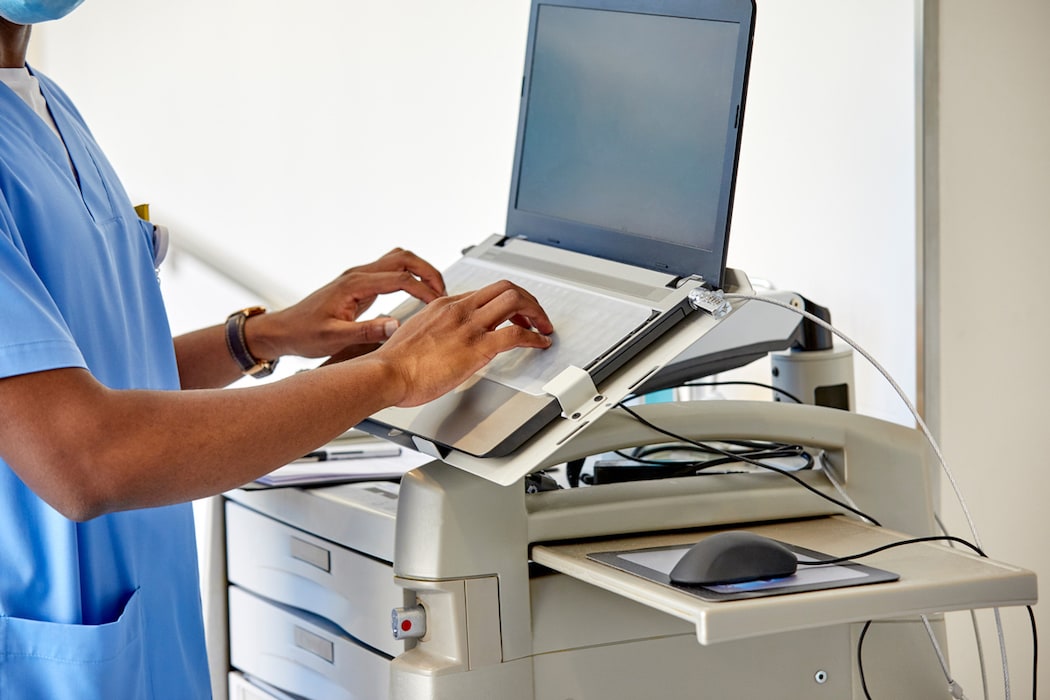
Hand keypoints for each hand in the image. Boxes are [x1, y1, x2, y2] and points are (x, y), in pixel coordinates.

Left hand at [247, 248, 445, 359]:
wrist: (284, 331)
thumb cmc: (304, 334)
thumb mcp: (334, 338)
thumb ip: (367, 331)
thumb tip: (396, 325)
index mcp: (354, 285)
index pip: (400, 278)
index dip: (423, 289)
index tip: (437, 304)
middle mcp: (357, 275)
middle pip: (403, 258)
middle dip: (428, 271)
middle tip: (443, 291)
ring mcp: (358, 277)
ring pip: (397, 259)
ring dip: (420, 270)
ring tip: (435, 291)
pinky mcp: (359, 285)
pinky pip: (391, 271)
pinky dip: (409, 276)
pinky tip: (416, 293)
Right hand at [374, 280, 554, 406]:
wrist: (385, 373)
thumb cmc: (394, 364)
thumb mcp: (414, 335)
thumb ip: (433, 333)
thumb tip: (440, 344)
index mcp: (443, 305)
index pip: (484, 293)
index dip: (504, 302)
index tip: (512, 315)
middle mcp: (459, 309)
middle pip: (505, 288)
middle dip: (527, 300)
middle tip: (536, 316)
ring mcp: (469, 326)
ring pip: (515, 301)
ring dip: (536, 313)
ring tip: (543, 327)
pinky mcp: (477, 348)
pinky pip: (517, 336)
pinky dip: (535, 338)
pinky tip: (540, 345)